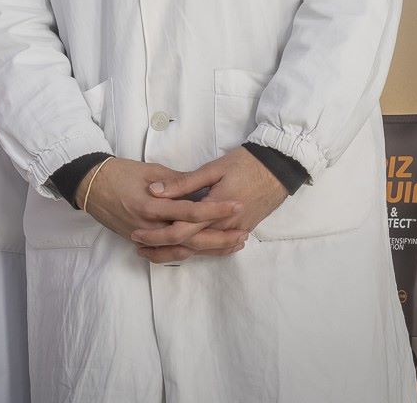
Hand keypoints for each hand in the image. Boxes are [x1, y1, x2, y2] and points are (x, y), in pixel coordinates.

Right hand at [80, 157, 239, 260]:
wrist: (90, 185)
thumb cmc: (119, 172)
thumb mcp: (150, 170)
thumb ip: (177, 182)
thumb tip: (201, 188)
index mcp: (152, 205)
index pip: (190, 211)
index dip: (215, 209)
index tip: (237, 205)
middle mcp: (149, 226)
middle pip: (190, 238)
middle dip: (219, 238)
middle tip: (243, 234)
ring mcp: (144, 237)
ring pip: (182, 250)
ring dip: (209, 249)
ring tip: (233, 245)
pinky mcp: (140, 241)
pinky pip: (166, 253)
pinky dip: (186, 254)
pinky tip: (204, 252)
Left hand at [140, 148, 288, 261]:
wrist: (280, 168)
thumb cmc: (245, 163)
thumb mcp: (213, 169)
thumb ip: (183, 183)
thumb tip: (155, 191)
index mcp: (213, 209)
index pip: (180, 229)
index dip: (157, 234)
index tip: (136, 234)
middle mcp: (224, 226)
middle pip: (189, 244)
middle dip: (163, 249)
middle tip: (139, 248)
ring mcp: (236, 230)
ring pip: (203, 249)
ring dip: (179, 252)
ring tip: (155, 252)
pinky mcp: (244, 229)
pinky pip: (218, 246)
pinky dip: (200, 250)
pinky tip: (185, 249)